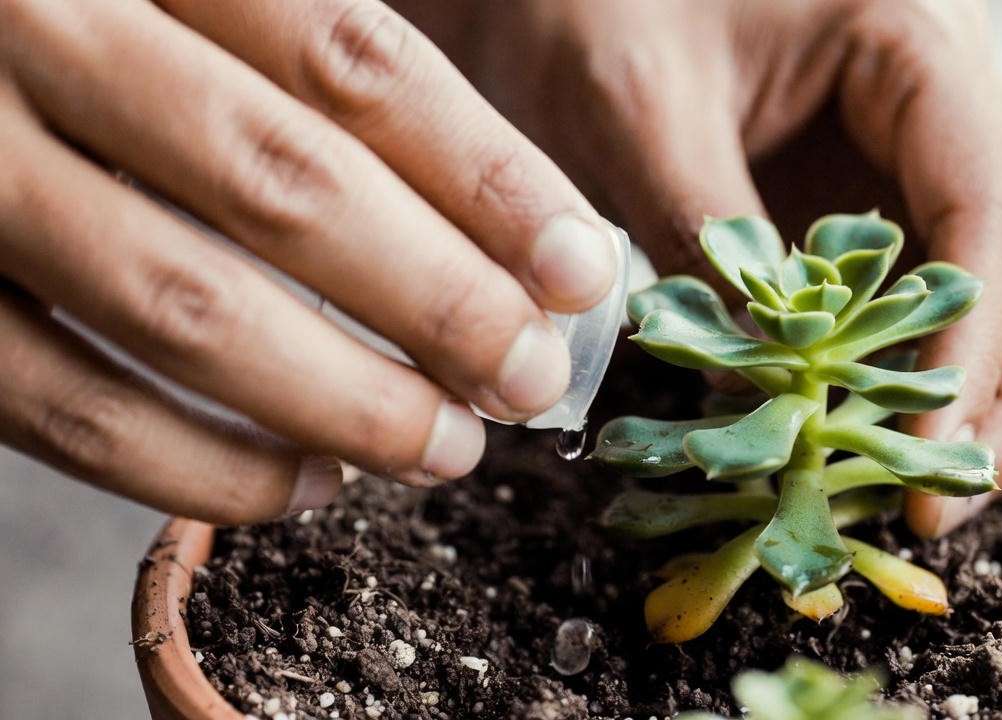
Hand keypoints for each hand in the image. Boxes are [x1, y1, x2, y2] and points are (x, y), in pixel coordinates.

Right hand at [0, 0, 616, 523]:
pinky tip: (306, 484)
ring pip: (184, 308)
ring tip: (447, 448)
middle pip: (288, 187)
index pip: (356, 64)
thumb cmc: (79, 12)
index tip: (579, 268)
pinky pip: (62, 406)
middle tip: (528, 376)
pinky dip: (200, 467)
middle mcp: (40, 34)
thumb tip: (510, 225)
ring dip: (344, 398)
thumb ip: (315, 61)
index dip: (488, 177)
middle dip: (438, 301)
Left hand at [412, 0, 1001, 535]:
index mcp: (915, 43)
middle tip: (941, 503)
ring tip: (904, 492)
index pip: (991, 214)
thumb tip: (768, 393)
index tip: (918, 455)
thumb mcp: (635, 111)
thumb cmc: (593, 1)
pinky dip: (918, 378)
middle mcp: (952, 100)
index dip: (970, 351)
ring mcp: (924, 156)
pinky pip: (939, 301)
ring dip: (983, 397)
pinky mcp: (881, 203)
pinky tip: (864, 440)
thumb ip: (708, 242)